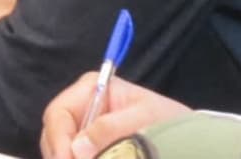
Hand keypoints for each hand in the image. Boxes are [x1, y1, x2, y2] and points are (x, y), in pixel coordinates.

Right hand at [40, 72, 190, 158]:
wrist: (187, 137)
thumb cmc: (167, 120)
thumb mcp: (144, 119)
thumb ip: (111, 129)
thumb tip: (78, 149)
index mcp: (92, 89)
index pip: (58, 113)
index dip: (58, 140)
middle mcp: (82, 108)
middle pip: (54, 135)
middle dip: (61, 154)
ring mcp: (84, 131)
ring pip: (61, 151)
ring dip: (68, 158)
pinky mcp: (91, 149)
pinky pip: (74, 157)